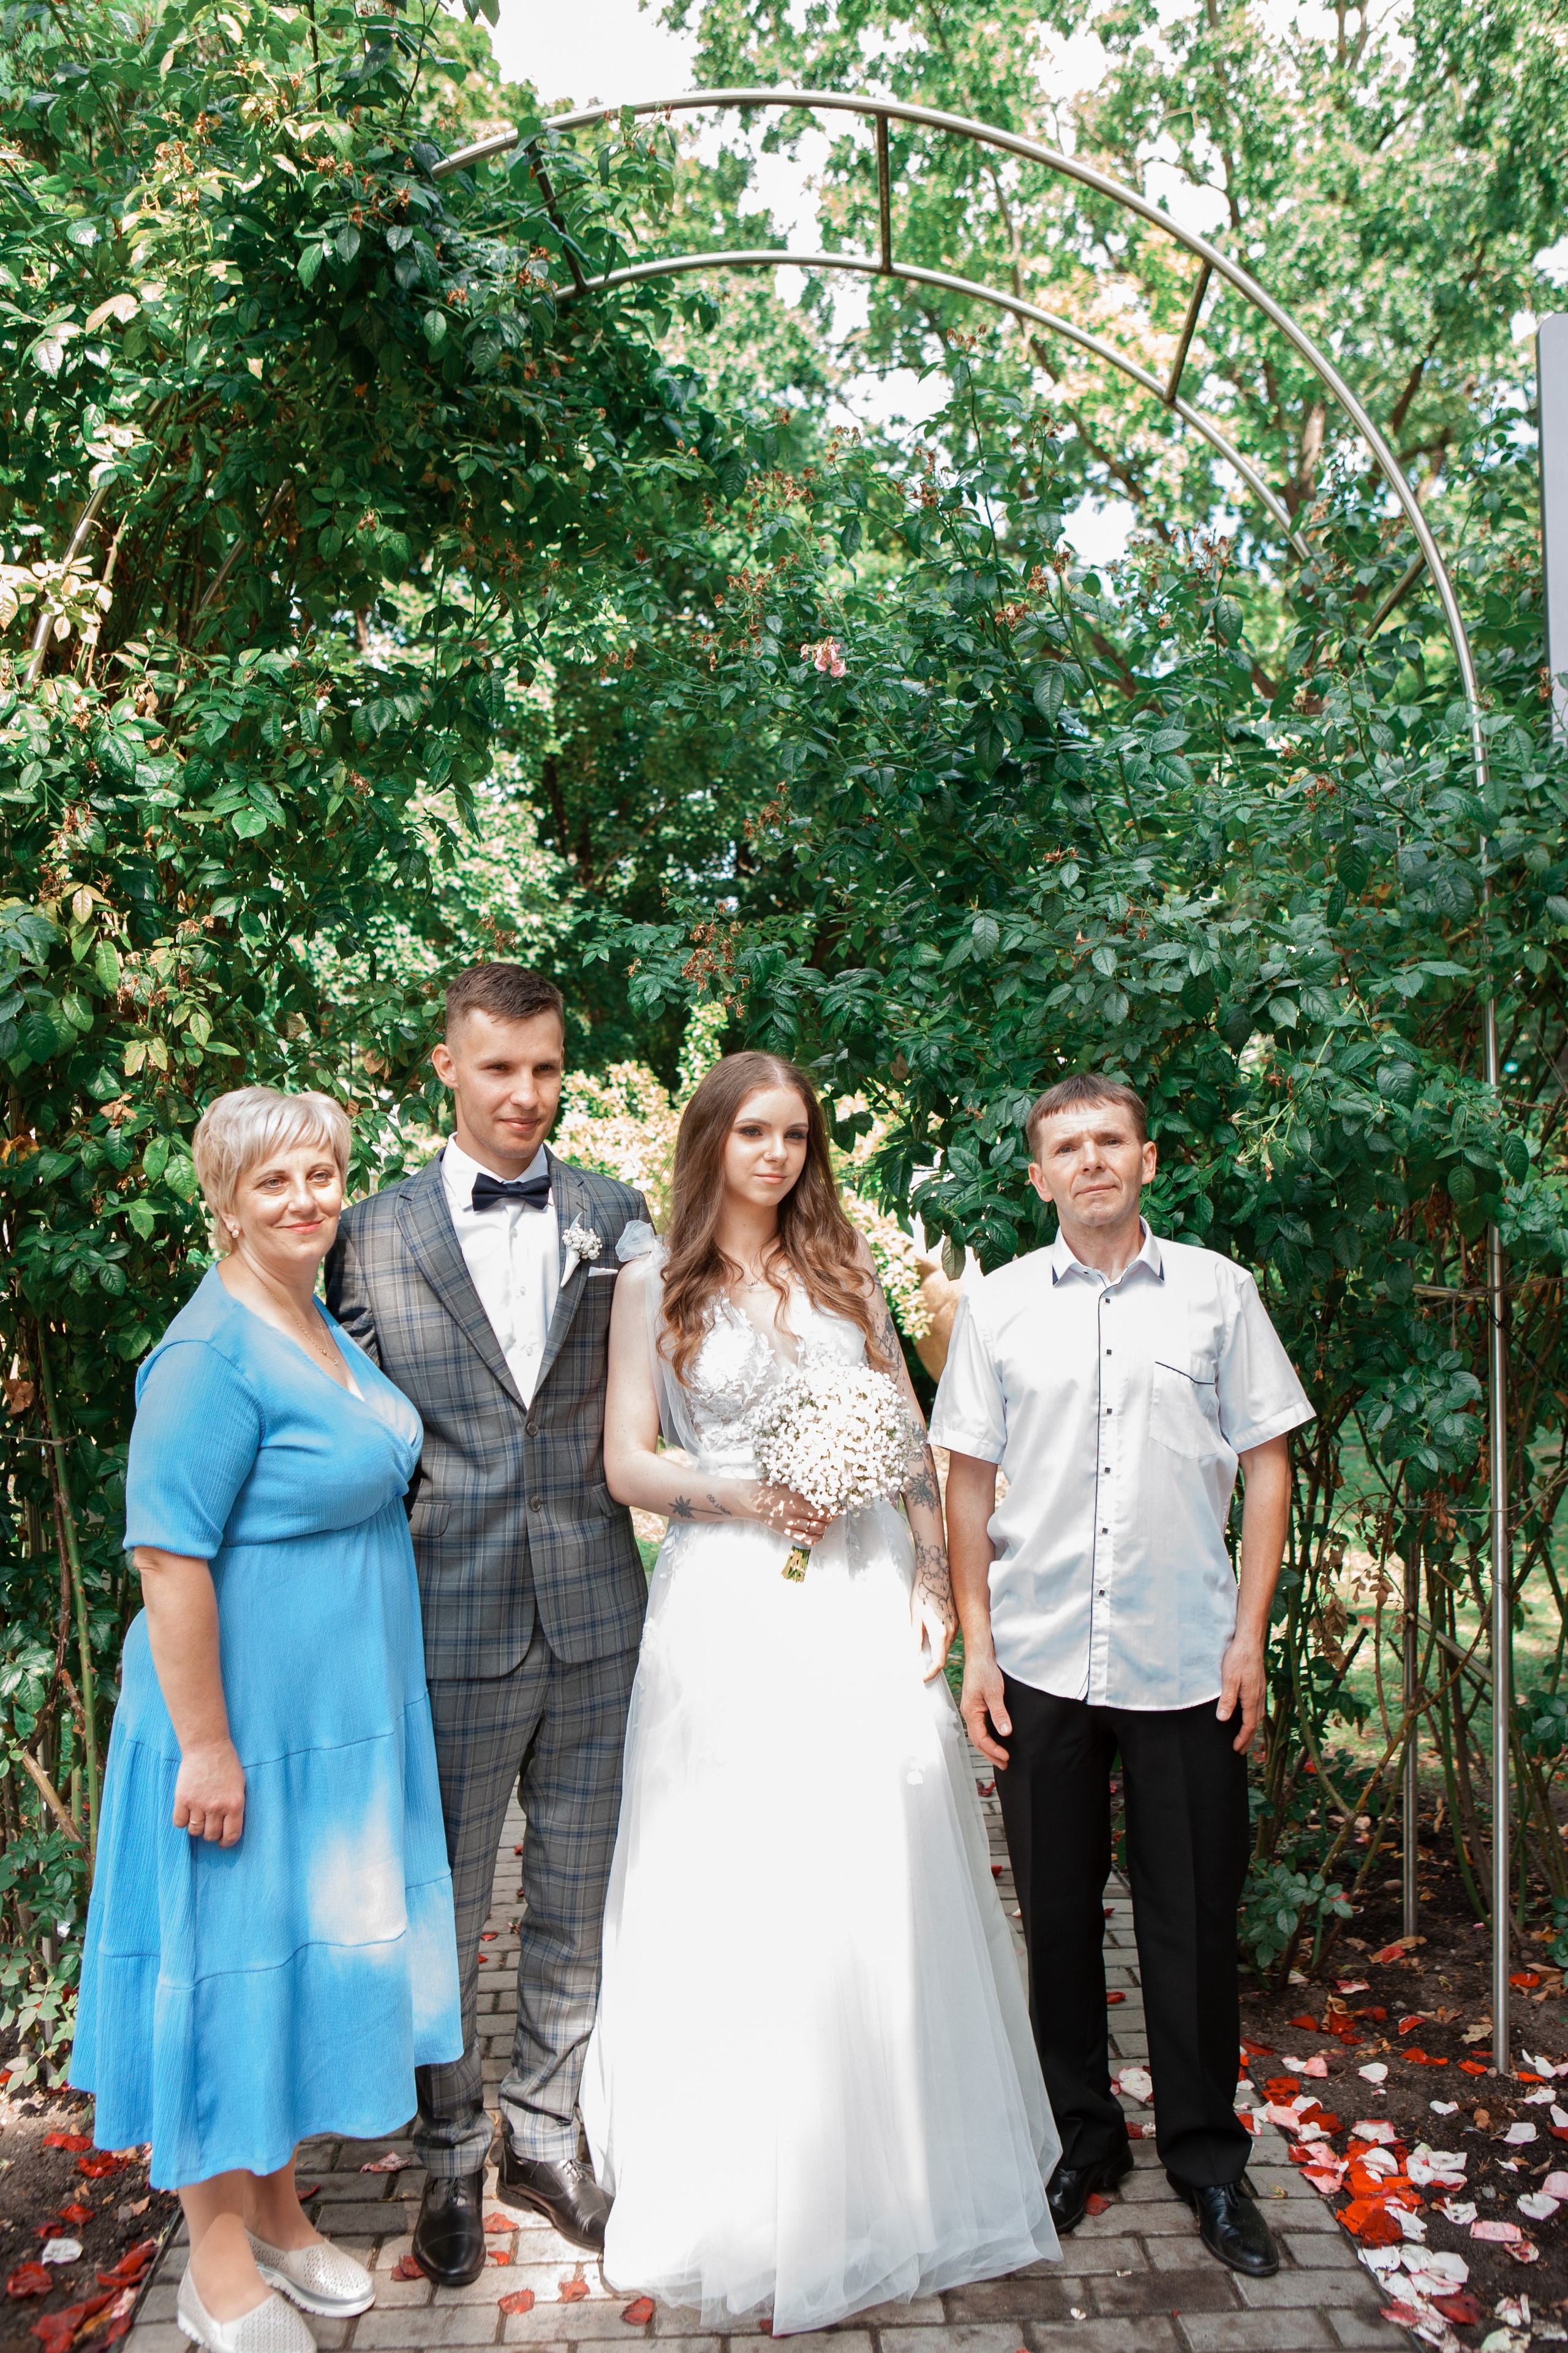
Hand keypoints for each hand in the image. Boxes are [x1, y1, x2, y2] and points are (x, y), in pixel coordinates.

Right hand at [172, 1739, 245, 1846]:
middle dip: (211, 1833)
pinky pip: (179, 1823)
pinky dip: (182, 1821)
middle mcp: (217, 1807)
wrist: (207, 1746)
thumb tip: (228, 1828)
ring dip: (197, 1827)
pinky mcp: (182, 1799)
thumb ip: (234, 1807)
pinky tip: (187, 1812)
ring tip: (199, 1816)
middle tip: (210, 1825)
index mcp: (234, 1804)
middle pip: (211, 1835)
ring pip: (195, 1831)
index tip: (223, 1842)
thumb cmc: (226, 1764)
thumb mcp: (239, 1785)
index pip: (231, 1835)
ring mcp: (198, 1804)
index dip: (226, 1842)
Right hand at [751, 1482, 832, 1547]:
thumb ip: (805, 1487)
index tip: (840, 1505)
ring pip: (817, 1529)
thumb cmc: (771, 1489)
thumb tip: (824, 1487)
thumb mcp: (789, 1483)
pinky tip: (820, 1533)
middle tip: (836, 1513)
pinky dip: (817, 1538)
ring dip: (826, 1526)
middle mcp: (795, 1512)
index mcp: (797, 1498)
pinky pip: (806, 1540)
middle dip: (833, 1517)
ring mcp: (790, 1524)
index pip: (823, 1505)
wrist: (752, 1501)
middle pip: (823, 1518)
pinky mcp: (786, 1532)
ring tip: (827, 1521)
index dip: (835, 1507)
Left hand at [910, 1586, 955, 1682]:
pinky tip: (931, 1634)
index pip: (938, 1662)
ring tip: (924, 1652)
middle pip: (943, 1656)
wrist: (936, 1572)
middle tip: (921, 1668)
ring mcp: (956, 1624)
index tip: (922, 1678)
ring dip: (937, 1652)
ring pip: (947, 1646)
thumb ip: (915, 1638)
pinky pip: (950, 1636)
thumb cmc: (922, 1592)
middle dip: (933, 1664)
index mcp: (939, 1632)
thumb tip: (913, 1656)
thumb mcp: (915, 1616)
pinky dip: (941, 1641)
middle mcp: (951, 1631)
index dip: (930, 1673)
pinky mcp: (957, 1619)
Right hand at [960, 1647, 1010, 1768]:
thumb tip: (1005, 1733)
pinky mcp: (975, 1706)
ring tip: (1000, 1757)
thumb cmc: (985, 1671)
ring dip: (988, 1747)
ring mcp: (970, 1710)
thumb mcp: (994, 1692)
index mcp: (971, 1712)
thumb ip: (999, 1713)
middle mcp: (968, 1713)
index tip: (1006, 1757)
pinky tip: (994, 1739)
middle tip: (1004, 1764)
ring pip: (977, 1735)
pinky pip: (979, 1727)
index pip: (981, 1739)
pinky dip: (986, 1738)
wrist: (979, 1656)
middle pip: (977, 1740)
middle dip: (990, 1754)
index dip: (993, 1750)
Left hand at [1218, 1632, 1266, 1751]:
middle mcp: (1259, 1697)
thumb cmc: (1238, 1658)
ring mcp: (1260, 1690)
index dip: (1242, 1738)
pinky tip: (1249, 1715)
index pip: (1249, 1725)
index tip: (1236, 1749)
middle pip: (1255, 1723)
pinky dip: (1254, 1717)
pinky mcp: (1258, 1684)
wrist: (1250, 1641)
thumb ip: (1227, 1700)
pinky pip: (1258, 1707)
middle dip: (1248, 1738)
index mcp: (1252, 1698)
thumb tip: (1223, 1719)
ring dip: (1252, 1728)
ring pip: (1258, 1715)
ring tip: (1245, 1736)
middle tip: (1241, 1750)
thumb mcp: (1229, 1679)